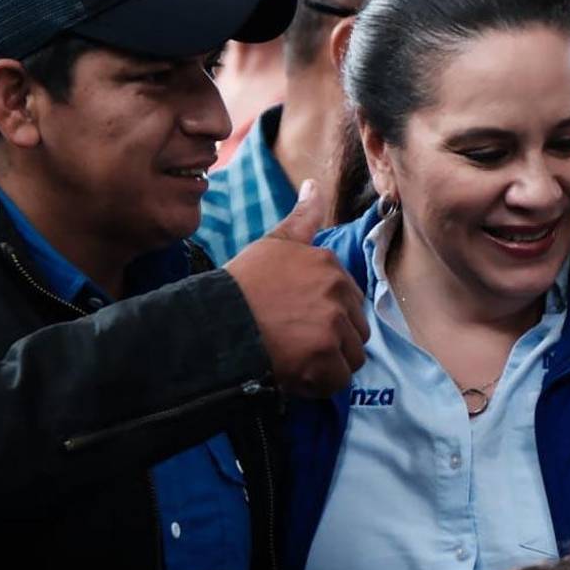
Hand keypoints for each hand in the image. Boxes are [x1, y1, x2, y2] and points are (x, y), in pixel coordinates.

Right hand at [225, 180, 368, 397]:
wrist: (214, 322)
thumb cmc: (241, 284)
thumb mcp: (273, 243)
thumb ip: (302, 218)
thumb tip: (315, 185)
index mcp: (329, 264)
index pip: (348, 301)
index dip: (325, 317)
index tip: (297, 321)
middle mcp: (337, 291)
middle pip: (355, 330)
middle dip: (331, 342)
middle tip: (295, 344)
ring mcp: (332, 324)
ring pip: (350, 356)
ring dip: (327, 364)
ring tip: (295, 360)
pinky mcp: (323, 356)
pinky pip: (338, 380)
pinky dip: (319, 384)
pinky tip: (295, 375)